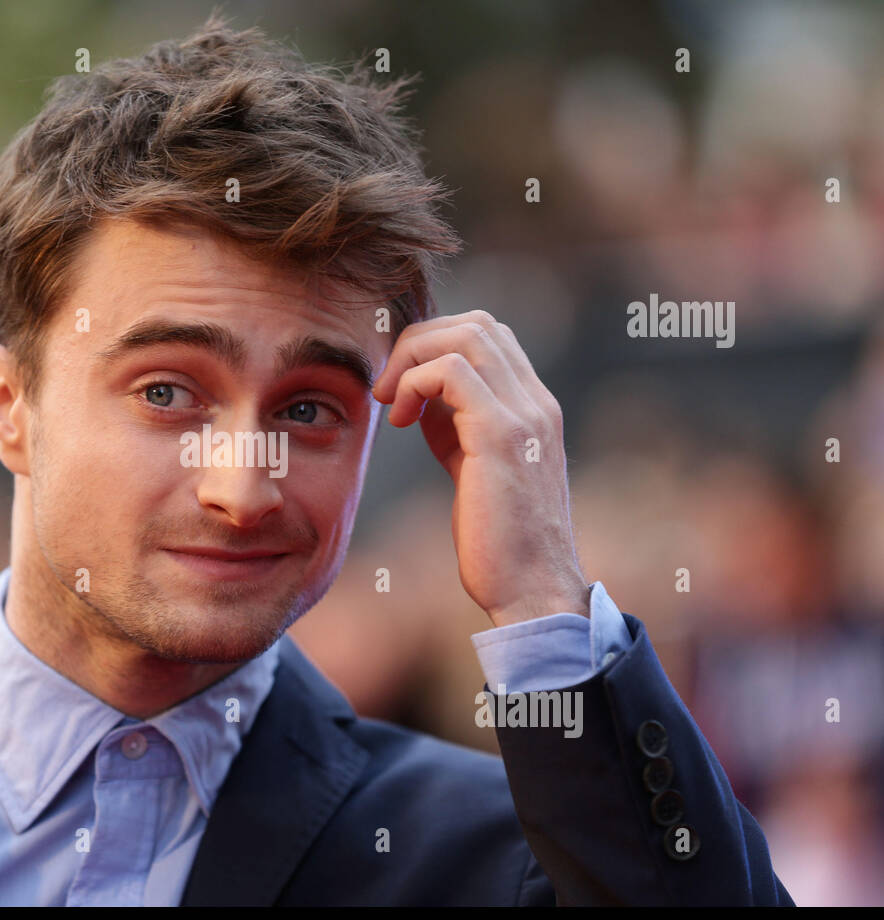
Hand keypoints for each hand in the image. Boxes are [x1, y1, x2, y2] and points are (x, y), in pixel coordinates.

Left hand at [371, 310, 588, 626]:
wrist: (532, 591)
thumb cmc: (498, 542)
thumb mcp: (473, 468)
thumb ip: (456, 427)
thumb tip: (419, 399)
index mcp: (533, 408)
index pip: (488, 337)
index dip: (435, 347)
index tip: (402, 389)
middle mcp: (536, 402)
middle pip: (476, 324)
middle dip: (418, 343)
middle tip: (386, 389)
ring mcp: (524, 415)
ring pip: (466, 335)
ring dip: (412, 358)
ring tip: (389, 402)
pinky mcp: (501, 436)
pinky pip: (450, 373)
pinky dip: (414, 384)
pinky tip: (400, 422)